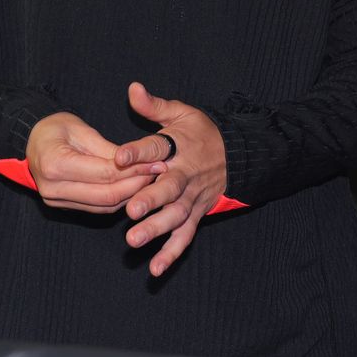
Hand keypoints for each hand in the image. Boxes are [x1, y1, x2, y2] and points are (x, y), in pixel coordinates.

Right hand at [25, 111, 156, 213]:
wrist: (30, 140)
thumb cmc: (54, 128)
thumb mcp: (80, 128)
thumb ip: (108, 149)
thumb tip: (140, 161)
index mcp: (55, 164)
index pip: (105, 173)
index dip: (135, 169)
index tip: (157, 162)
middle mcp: (53, 187)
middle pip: (106, 195)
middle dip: (136, 185)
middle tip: (159, 174)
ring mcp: (56, 200)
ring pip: (104, 206)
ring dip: (130, 195)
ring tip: (150, 181)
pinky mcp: (62, 205)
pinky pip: (97, 208)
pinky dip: (117, 200)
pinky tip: (133, 189)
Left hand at [113, 82, 227, 276]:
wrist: (238, 155)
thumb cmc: (201, 133)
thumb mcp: (181, 114)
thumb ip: (154, 106)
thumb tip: (132, 88)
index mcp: (178, 147)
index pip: (156, 148)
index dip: (138, 152)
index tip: (118, 157)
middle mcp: (186, 174)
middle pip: (169, 188)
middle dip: (151, 199)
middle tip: (130, 210)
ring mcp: (193, 197)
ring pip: (176, 215)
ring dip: (157, 229)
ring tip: (134, 240)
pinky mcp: (197, 214)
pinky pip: (185, 235)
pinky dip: (172, 253)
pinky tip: (155, 268)